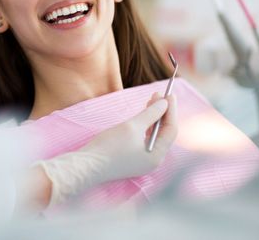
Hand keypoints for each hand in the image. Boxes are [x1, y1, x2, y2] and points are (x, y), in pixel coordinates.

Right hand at [36, 93, 177, 206]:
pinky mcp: (133, 159)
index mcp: (157, 156)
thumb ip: (151, 114)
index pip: (171, 130)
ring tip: (151, 100)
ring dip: (153, 118)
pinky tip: (143, 115)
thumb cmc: (110, 146)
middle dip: (162, 113)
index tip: (169, 94)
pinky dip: (145, 126)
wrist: (87, 165)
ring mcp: (143, 161)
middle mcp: (153, 161)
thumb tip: (165, 103)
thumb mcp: (132, 126)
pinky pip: (145, 140)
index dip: (170, 110)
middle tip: (159, 94)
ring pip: (154, 135)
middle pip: (164, 133)